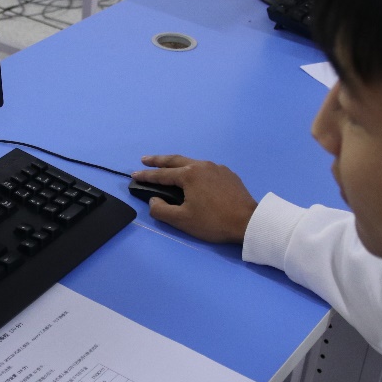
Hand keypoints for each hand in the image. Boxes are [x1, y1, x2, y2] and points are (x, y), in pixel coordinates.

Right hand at [133, 154, 258, 243]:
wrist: (248, 222)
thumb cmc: (213, 221)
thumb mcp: (182, 220)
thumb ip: (161, 210)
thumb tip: (153, 199)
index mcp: (189, 174)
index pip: (161, 174)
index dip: (146, 176)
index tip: (134, 175)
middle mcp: (202, 165)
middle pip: (175, 160)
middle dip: (158, 160)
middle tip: (145, 160)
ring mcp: (217, 168)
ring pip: (192, 162)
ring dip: (177, 163)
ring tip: (168, 166)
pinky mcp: (228, 174)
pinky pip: (206, 168)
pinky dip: (193, 169)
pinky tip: (194, 175)